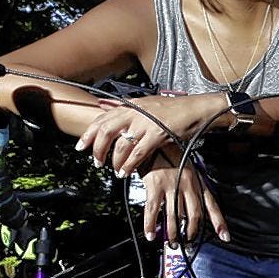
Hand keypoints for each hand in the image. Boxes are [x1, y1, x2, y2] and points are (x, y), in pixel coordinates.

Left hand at [75, 93, 225, 175]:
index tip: (81, 146)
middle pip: (105, 130)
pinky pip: (137, 153)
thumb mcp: (148, 105)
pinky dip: (129, 165)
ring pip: (120, 144)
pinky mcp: (157, 135)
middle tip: (96, 162)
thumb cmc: (175, 109)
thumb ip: (128, 109)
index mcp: (131, 105)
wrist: (197, 109)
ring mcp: (146, 123)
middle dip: (97, 149)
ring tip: (114, 170)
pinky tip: (125, 172)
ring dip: (114, 160)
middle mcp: (135, 112)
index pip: (102, 118)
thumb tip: (105, 107)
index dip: (89, 134)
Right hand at [138, 157, 227, 243]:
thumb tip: (188, 209)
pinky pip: (153, 211)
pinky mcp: (154, 185)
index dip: (219, 221)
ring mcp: (171, 185)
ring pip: (175, 216)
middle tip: (188, 241)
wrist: (154, 138)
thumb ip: (190, 188)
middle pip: (194, 215)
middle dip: (192, 232)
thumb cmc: (168, 153)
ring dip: (174, 233)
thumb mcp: (186, 168)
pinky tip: (150, 234)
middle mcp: (187, 184)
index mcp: (197, 180)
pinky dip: (150, 225)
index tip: (224, 236)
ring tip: (172, 242)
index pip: (211, 204)